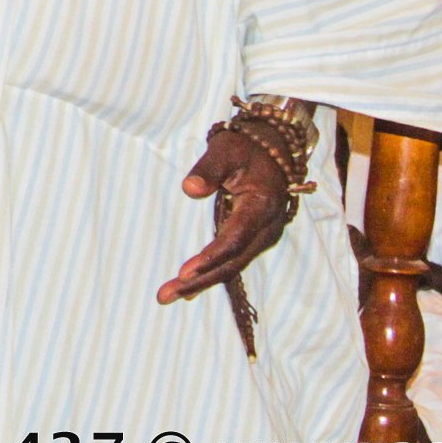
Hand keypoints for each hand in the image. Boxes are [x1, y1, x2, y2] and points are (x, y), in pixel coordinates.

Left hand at [158, 121, 298, 303]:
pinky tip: (190, 286)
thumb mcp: (225, 149)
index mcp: (261, 207)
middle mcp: (267, 228)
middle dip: (200, 280)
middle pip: (233, 262)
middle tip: (166, 295)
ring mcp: (263, 236)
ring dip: (203, 281)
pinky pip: (234, 260)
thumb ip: (207, 169)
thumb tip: (189, 188)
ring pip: (233, 266)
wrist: (275, 148)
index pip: (234, 239)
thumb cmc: (245, 147)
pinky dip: (212, 273)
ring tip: (170, 295)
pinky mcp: (256, 238)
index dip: (210, 257)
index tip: (185, 272)